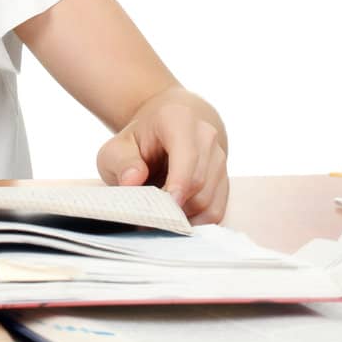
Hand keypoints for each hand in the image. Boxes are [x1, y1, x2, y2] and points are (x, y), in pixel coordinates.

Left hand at [96, 88, 227, 223]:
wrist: (162, 133)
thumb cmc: (138, 142)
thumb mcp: (117, 148)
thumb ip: (121, 162)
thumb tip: (132, 180)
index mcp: (177, 119)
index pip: (186, 155)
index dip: (178, 183)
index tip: (166, 205)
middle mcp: (205, 135)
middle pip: (198, 182)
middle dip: (174, 206)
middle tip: (148, 220)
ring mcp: (219, 157)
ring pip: (209, 200)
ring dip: (183, 216)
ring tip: (158, 215)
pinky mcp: (224, 180)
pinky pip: (216, 211)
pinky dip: (195, 221)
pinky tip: (174, 218)